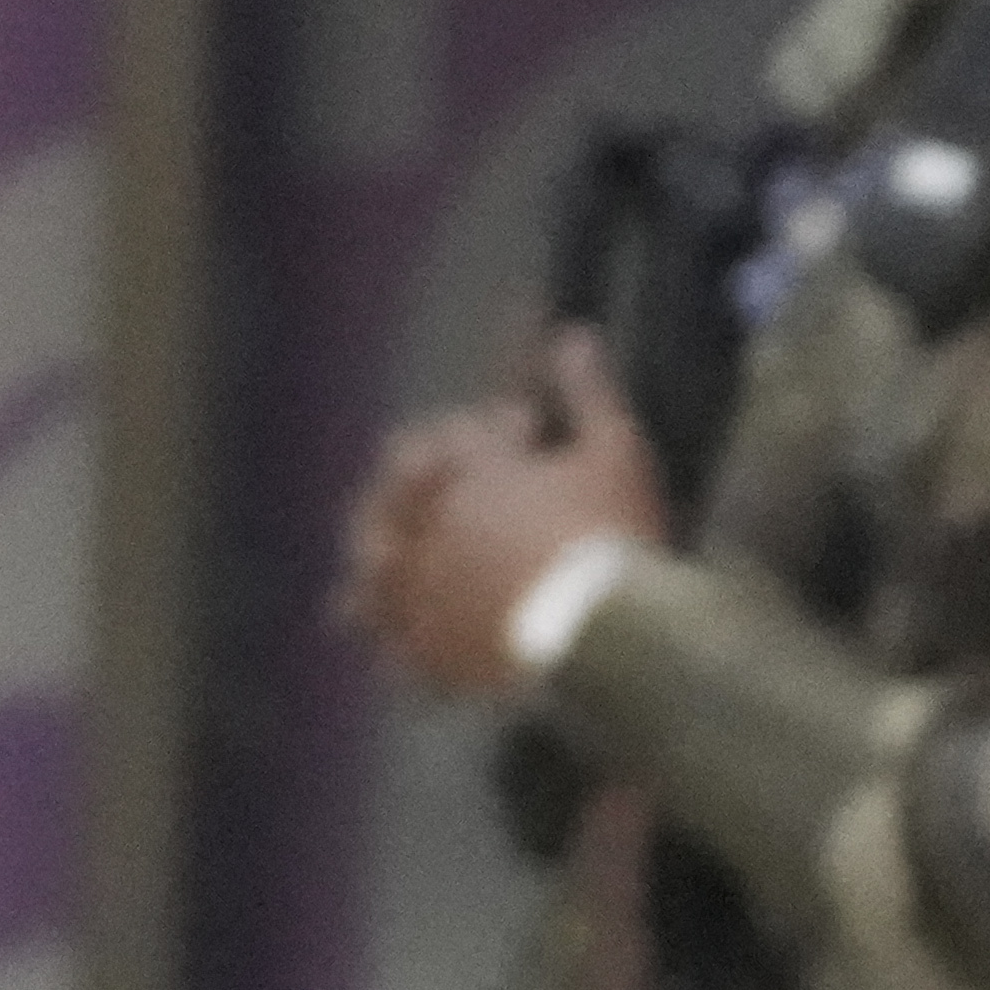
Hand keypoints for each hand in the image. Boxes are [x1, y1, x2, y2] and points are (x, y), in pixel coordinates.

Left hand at [339, 328, 666, 700]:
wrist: (609, 637)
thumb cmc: (612, 536)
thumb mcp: (613, 450)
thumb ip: (587, 391)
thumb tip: (572, 333)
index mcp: (463, 471)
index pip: (456, 435)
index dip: (492, 430)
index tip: (528, 430)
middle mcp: (425, 528)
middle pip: (395, 498)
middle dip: (419, 489)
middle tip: (445, 494)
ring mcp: (421, 594)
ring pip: (376, 573)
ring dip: (378, 568)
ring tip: (385, 575)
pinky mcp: (432, 655)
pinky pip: (396, 651)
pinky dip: (393, 646)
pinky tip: (393, 653)